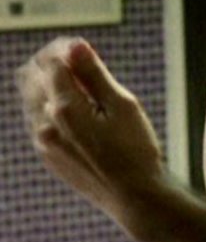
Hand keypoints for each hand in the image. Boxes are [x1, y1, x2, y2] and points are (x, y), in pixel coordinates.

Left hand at [15, 37, 165, 237]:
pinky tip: (77, 108)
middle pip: (33, 76)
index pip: (52, 62)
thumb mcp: (123, 105)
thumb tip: (75, 45)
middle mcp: (45, 123)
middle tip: (81, 60)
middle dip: (53, 61)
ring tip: (81, 83)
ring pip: (32, 98)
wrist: (133, 196)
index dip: (67, 49)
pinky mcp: (48, 155)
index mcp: (65, 108)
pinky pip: (38, 119)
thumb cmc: (135, 148)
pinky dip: (51, 104)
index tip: (86, 48)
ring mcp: (43, 141)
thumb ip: (94, 74)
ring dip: (50, 83)